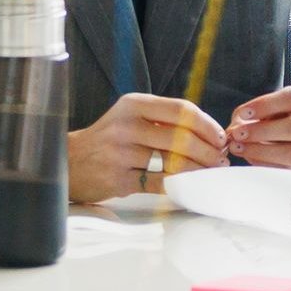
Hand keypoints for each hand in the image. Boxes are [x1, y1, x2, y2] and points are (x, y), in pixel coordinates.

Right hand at [68, 91, 227, 204]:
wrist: (69, 161)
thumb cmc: (108, 139)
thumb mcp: (130, 116)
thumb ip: (163, 119)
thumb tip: (208, 132)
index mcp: (134, 105)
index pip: (181, 110)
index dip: (207, 125)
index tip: (220, 137)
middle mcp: (127, 125)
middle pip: (181, 137)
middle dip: (208, 151)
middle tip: (220, 160)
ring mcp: (121, 153)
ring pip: (173, 162)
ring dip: (198, 170)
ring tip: (211, 173)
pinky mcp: (118, 178)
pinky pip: (159, 183)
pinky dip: (179, 185)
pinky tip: (189, 185)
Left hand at [225, 84, 290, 172]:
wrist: (289, 133)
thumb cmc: (276, 115)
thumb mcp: (265, 106)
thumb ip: (250, 114)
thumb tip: (233, 131)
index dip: (266, 106)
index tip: (244, 114)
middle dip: (264, 131)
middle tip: (239, 133)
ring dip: (262, 151)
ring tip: (240, 147)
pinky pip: (287, 169)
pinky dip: (264, 164)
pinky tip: (249, 156)